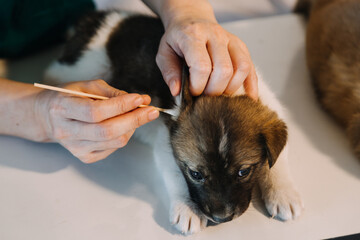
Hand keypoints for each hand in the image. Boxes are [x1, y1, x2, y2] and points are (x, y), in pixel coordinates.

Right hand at [35, 79, 158, 162]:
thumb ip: (112, 93)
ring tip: (139, 116)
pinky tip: (124, 126)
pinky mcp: (84, 157)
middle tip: (152, 111)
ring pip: (113, 142)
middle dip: (134, 120)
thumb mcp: (86, 86)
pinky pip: (112, 149)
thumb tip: (141, 100)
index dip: (120, 106)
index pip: (95, 111)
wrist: (48, 117)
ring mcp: (75, 148)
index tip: (140, 98)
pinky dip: (124, 136)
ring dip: (132, 128)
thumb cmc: (70, 97)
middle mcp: (66, 131)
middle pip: (106, 131)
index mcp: (62, 108)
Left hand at [155, 1, 257, 98]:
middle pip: (224, 70)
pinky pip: (251, 67)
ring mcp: (231, 40)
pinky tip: (249, 96)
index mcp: (193, 36)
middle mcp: (215, 35)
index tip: (192, 92)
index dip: (198, 86)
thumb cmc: (177, 38)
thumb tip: (177, 92)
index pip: (202, 67)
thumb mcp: (164, 53)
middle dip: (214, 90)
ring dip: (231, 88)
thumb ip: (169, 73)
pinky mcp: (241, 46)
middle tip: (205, 95)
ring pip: (242, 68)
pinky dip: (251, 84)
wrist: (191, 19)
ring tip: (218, 93)